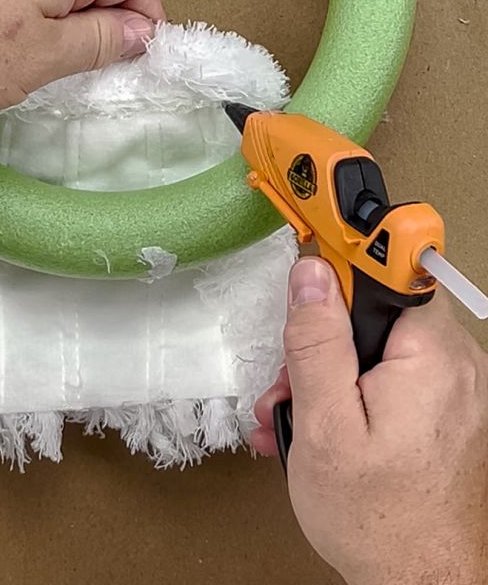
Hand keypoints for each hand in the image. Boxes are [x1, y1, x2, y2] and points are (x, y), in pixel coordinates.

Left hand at [0, 0, 165, 114]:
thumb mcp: (47, 55)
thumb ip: (102, 40)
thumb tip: (140, 32)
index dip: (149, 15)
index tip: (148, 52)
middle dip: (112, 20)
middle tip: (111, 65)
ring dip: (74, 21)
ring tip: (65, 64)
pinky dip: (39, 18)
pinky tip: (23, 49)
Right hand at [252, 257, 487, 584]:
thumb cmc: (377, 518)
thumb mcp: (325, 424)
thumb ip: (317, 343)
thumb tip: (311, 275)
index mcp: (431, 359)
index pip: (387, 272)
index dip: (342, 254)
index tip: (312, 222)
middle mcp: (454, 366)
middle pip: (371, 317)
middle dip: (319, 346)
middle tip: (287, 388)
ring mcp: (453, 391)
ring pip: (375, 352)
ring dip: (328, 377)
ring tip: (294, 420)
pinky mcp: (445, 412)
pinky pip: (392, 380)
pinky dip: (353, 395)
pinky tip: (321, 429)